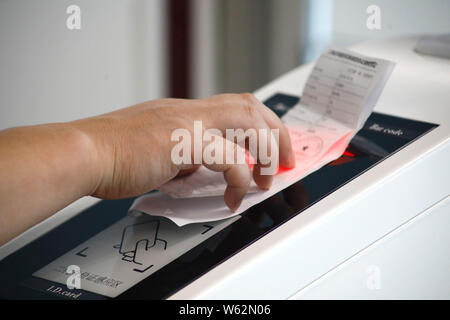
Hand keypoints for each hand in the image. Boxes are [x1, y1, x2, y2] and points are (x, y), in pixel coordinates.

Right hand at [74, 93, 294, 210]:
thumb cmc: (110, 154)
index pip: (236, 105)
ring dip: (267, 153)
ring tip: (266, 179)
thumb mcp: (156, 150)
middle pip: (251, 105)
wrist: (84, 153)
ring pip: (249, 122)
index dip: (261, 124)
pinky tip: (233, 198)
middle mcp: (191, 111)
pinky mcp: (184, 142)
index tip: (271, 148)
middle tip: (285, 161)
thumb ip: (181, 156)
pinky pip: (229, 158)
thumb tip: (197, 169)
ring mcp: (188, 123)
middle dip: (276, 133)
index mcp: (185, 112)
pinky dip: (239, 180)